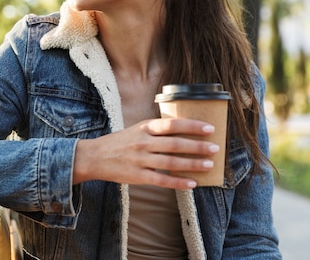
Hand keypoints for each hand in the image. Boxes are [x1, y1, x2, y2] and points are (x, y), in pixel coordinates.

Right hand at [73, 118, 218, 188]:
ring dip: (192, 164)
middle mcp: (143, 142)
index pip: (171, 124)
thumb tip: (183, 130)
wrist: (94, 157)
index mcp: (144, 127)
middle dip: (197, 146)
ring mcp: (140, 160)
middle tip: (215, 148)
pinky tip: (192, 183)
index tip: (209, 128)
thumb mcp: (136, 129)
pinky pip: (162, 180)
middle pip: (175, 144)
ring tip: (209, 165)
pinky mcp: (137, 176)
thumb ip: (156, 130)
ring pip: (171, 162)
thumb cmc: (120, 142)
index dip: (191, 126)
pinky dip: (178, 182)